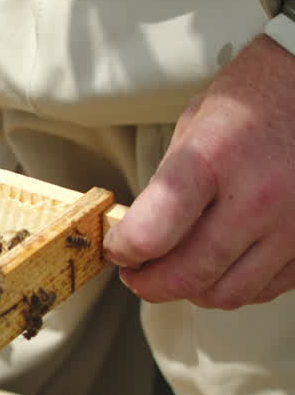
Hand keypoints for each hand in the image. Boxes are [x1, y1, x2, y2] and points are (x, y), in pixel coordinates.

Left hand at [105, 34, 294, 308]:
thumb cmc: (252, 101)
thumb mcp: (193, 127)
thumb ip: (167, 185)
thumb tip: (140, 233)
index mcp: (213, 161)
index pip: (152, 234)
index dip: (124, 251)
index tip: (116, 249)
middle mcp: (257, 199)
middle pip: (189, 275)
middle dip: (150, 284)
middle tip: (136, 274)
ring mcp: (292, 226)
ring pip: (228, 293)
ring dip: (192, 291)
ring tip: (176, 272)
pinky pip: (266, 288)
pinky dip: (236, 286)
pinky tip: (221, 265)